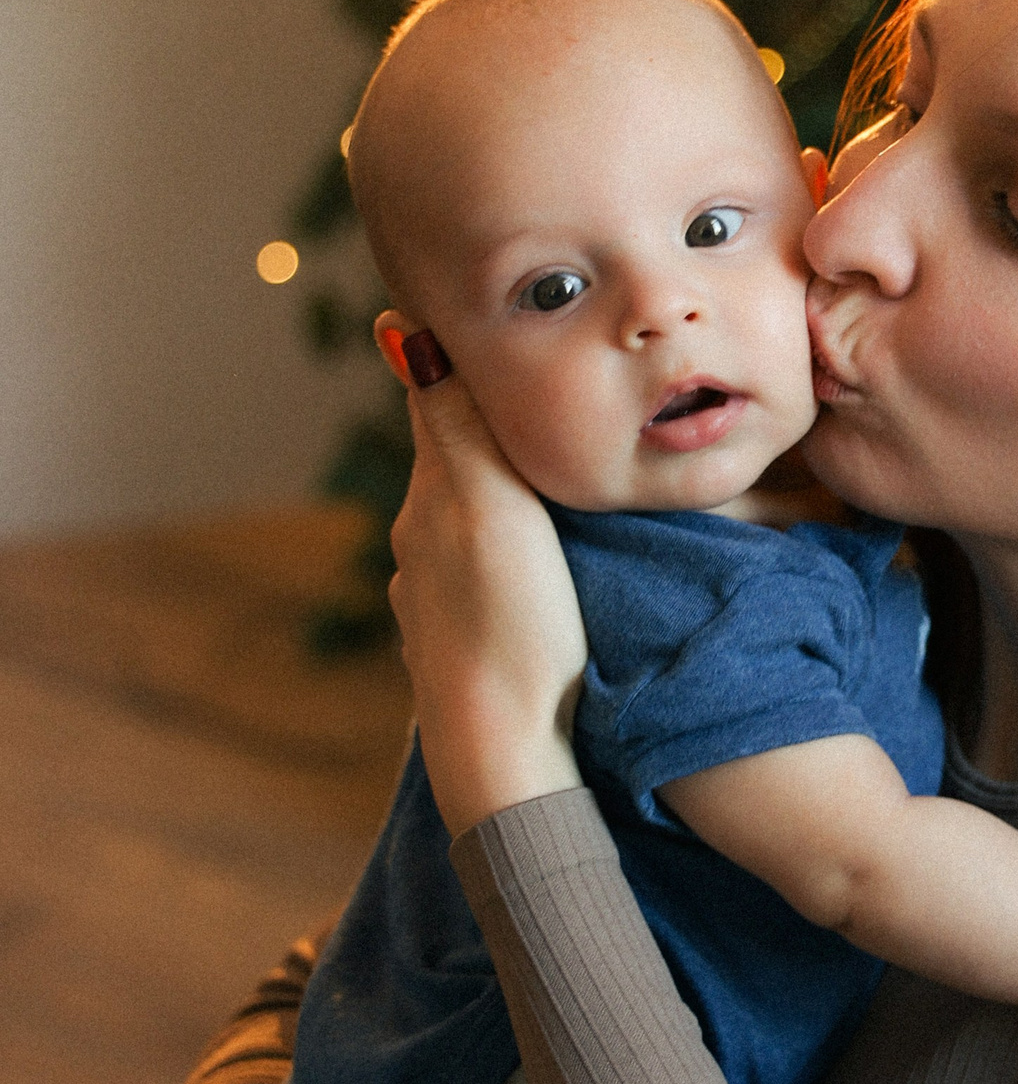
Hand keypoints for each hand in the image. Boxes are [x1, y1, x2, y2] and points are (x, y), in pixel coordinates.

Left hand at [385, 356, 586, 839]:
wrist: (503, 755)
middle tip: (547, 405)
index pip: (442, 411)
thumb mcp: (489, 505)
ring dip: (501, 507)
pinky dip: (505, 564)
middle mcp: (418, 552)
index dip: (470, 371)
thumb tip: (402, 328)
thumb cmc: (511, 627)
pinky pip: (483, 585)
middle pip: (456, 471)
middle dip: (492, 439)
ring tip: (550, 490)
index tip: (497, 332)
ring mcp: (435, 608)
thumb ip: (454, 423)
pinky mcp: (460, 654)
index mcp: (429, 504)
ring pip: (469, 532)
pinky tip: (535, 577)